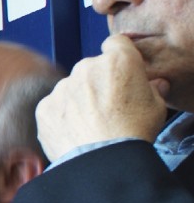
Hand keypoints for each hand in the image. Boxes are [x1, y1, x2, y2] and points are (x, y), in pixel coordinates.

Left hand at [34, 35, 169, 161]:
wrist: (102, 159)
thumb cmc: (133, 132)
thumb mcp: (157, 106)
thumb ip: (153, 88)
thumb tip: (155, 84)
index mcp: (118, 61)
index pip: (116, 43)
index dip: (120, 55)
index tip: (121, 71)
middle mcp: (86, 67)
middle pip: (92, 67)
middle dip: (98, 81)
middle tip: (108, 106)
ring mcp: (63, 86)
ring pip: (71, 87)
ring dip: (78, 99)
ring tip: (90, 123)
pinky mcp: (45, 105)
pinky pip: (54, 106)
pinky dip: (61, 115)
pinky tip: (74, 131)